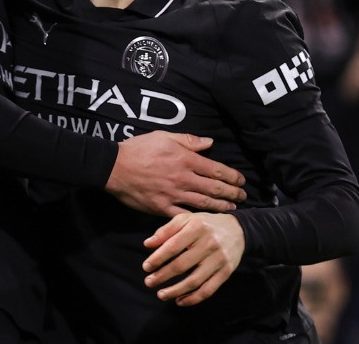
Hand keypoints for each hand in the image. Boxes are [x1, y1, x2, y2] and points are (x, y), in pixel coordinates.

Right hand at [106, 131, 245, 216]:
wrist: (115, 167)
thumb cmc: (139, 148)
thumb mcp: (165, 136)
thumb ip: (189, 140)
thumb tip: (210, 143)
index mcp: (186, 159)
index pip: (217, 169)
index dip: (233, 177)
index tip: (241, 181)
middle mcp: (184, 178)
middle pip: (215, 188)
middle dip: (232, 193)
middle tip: (243, 197)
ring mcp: (173, 195)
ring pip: (204, 203)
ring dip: (221, 207)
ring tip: (232, 209)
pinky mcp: (162, 208)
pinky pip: (184, 216)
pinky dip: (198, 219)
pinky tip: (207, 221)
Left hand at [142, 212, 244, 305]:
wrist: (238, 229)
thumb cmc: (206, 224)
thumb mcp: (187, 219)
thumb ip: (166, 230)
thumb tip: (148, 244)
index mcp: (197, 227)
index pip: (173, 246)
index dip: (157, 259)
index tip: (146, 267)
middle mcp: (209, 244)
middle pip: (182, 265)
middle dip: (162, 276)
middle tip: (149, 282)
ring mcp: (219, 259)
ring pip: (194, 281)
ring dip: (175, 291)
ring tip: (161, 295)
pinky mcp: (226, 272)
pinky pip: (208, 290)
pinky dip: (193, 299)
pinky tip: (179, 301)